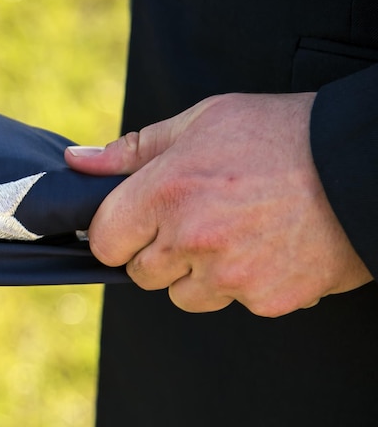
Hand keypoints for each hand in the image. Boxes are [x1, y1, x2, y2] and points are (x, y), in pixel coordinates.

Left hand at [65, 92, 372, 316]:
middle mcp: (192, 239)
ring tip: (236, 232)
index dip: (118, 232)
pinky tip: (269, 247)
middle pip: (141, 273)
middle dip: (158, 252)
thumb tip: (77, 163)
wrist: (362, 165)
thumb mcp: (200, 123)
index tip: (137, 221)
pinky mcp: (267, 300)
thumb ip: (131, 151)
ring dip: (199, 274)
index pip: (104, 241)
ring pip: (184, 295)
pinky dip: (246, 284)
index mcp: (166, 192)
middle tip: (197, 220)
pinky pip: (235, 303)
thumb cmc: (279, 135)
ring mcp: (230, 275)